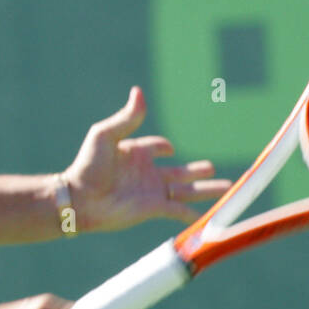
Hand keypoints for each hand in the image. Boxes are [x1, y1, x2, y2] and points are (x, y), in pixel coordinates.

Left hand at [62, 86, 231, 231]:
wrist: (80, 199)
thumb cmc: (88, 165)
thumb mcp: (105, 134)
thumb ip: (127, 117)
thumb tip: (138, 91)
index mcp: (136, 153)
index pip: (157, 148)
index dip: (163, 146)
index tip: (168, 149)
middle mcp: (147, 173)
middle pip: (180, 172)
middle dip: (197, 171)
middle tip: (213, 168)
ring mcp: (151, 192)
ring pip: (187, 191)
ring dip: (207, 189)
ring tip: (228, 187)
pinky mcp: (152, 208)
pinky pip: (179, 210)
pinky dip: (194, 213)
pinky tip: (209, 217)